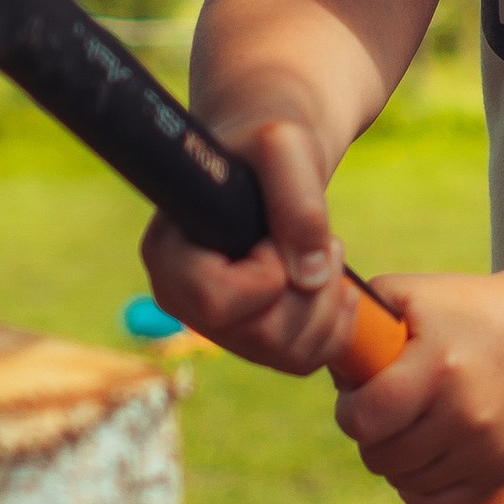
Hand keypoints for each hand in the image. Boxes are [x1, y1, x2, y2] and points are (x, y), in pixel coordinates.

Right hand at [140, 116, 355, 375]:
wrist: (273, 158)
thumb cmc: (267, 143)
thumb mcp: (284, 148)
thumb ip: (297, 201)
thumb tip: (312, 277)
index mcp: (168, 255)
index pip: (214, 300)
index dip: (264, 276)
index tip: (276, 237)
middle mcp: (184, 301)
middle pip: (259, 337)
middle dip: (309, 291)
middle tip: (319, 239)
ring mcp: (219, 326)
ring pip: (287, 355)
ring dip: (326, 305)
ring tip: (326, 250)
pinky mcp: (252, 337)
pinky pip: (303, 360)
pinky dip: (335, 326)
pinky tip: (335, 282)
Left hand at [332, 269, 503, 503]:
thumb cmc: (469, 310)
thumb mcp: (415, 294)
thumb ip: (360, 317)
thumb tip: (325, 362)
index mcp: (437, 367)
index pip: (364, 418)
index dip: (351, 409)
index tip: (362, 393)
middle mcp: (464, 413)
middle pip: (380, 456)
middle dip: (371, 435)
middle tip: (388, 408)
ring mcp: (484, 448)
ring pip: (404, 483)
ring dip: (394, 461)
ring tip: (409, 426)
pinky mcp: (499, 471)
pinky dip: (417, 488)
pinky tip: (422, 458)